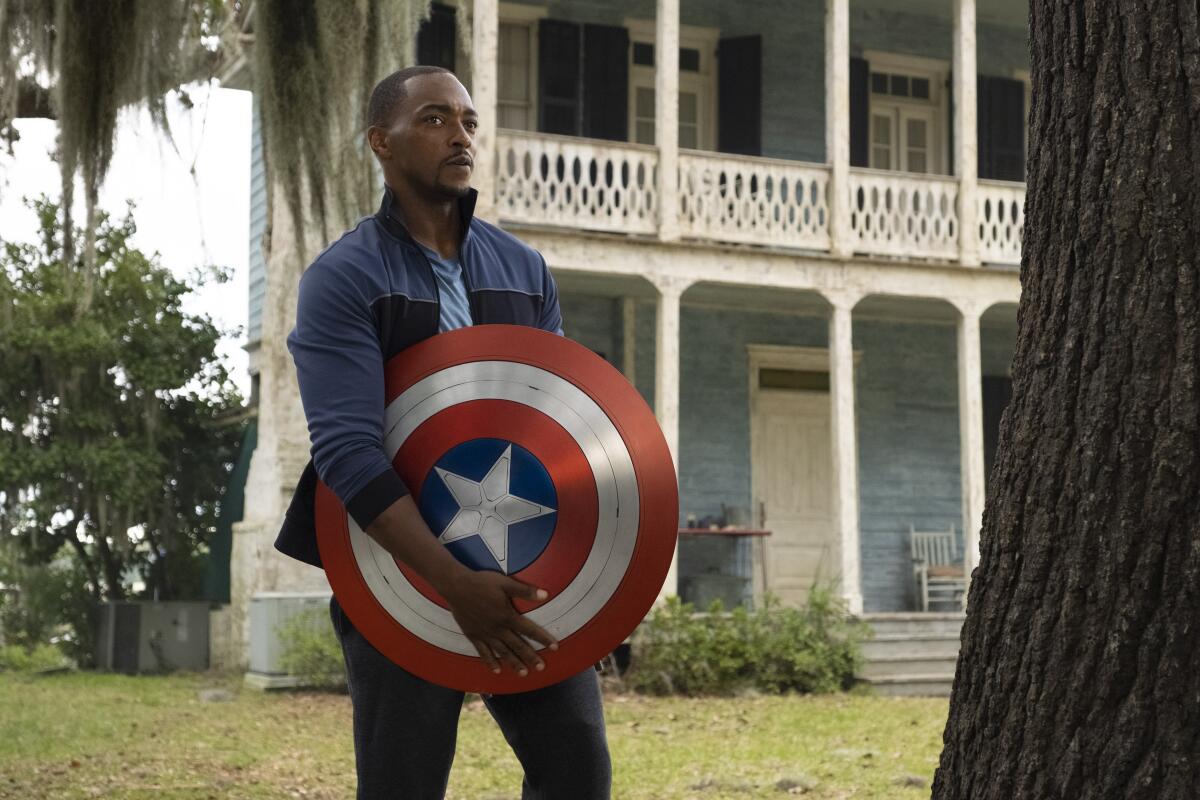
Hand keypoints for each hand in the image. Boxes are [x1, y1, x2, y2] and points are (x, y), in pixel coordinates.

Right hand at [441, 570, 558, 675]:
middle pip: (517, 645)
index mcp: (508, 616)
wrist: (457, 587)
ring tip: (523, 673)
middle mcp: (498, 628)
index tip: (555, 647)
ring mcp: (485, 634)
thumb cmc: (482, 583)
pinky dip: (490, 662)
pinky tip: (497, 670)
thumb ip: (525, 590)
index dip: (543, 638)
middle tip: (541, 667)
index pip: (530, 629)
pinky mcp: (473, 635)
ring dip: (514, 663)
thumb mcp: (505, 583)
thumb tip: (545, 594)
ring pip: (502, 652)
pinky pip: (483, 652)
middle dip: (530, 657)